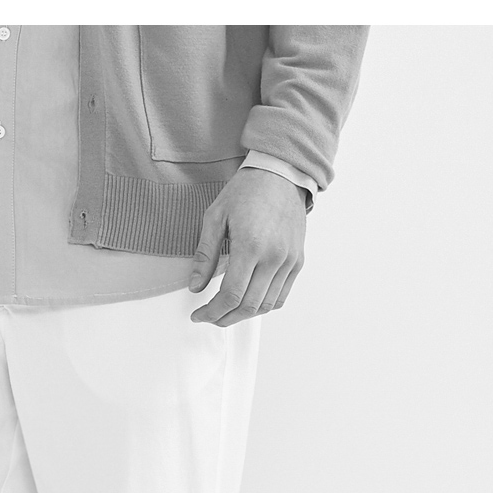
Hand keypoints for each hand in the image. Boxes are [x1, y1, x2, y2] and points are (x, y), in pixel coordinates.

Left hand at [188, 167, 306, 325]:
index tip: (199, 314)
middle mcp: (274, 257)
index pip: (231, 295)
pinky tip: (248, 302)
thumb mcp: (215, 217)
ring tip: (226, 312)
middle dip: (224, 318)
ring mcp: (289, 261)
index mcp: (250, 245)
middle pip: (248, 306)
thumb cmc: (247, 191)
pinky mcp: (297, 261)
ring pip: (265, 306)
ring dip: (243, 316)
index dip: (212, 312)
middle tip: (209, 316)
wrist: (281, 174)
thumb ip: (205, 255)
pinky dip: (263, 306)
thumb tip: (195, 287)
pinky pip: (280, 296)